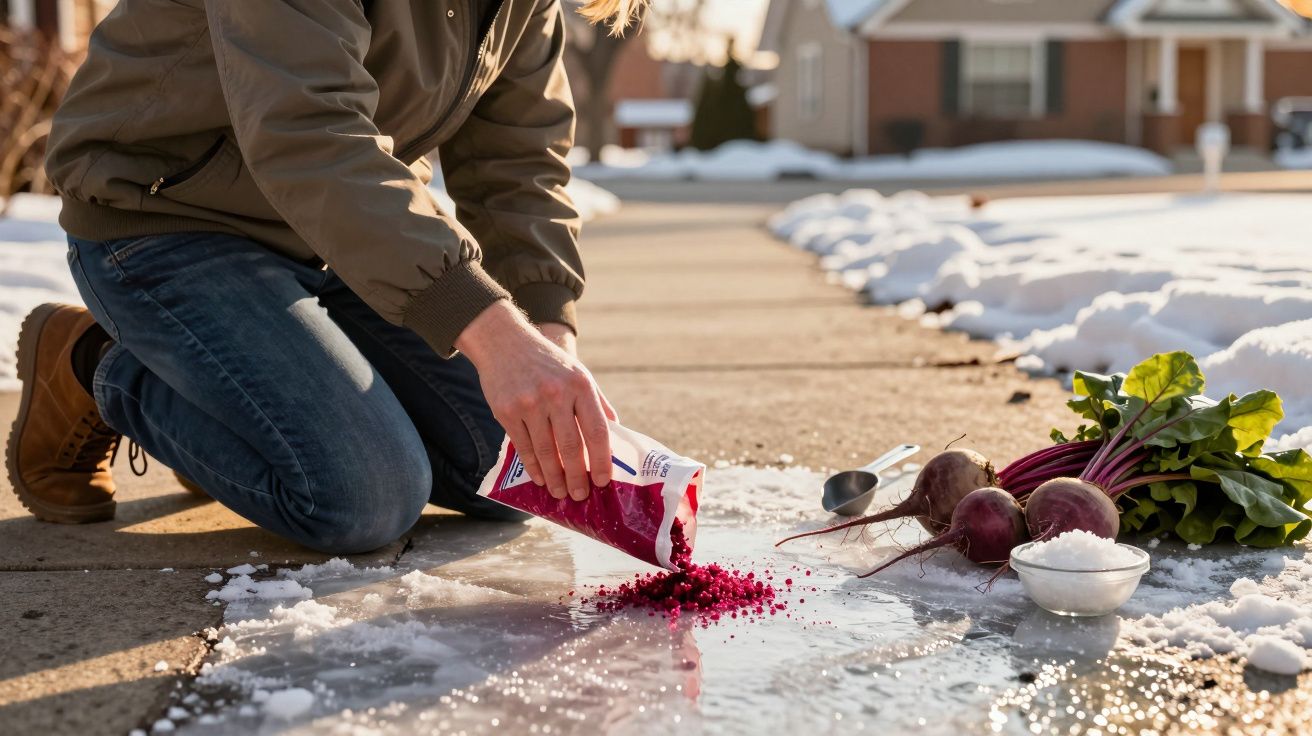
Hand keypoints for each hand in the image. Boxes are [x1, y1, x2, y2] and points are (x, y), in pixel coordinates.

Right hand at [457, 302, 611, 499]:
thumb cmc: (547, 362)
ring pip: (546, 451)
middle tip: (581, 495)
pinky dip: (533, 466)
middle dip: (577, 477)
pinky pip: (523, 447)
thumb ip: (597, 401)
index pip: (597, 430)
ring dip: (554, 477)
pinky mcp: (507, 411)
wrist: (505, 342)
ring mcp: (530, 403)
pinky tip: (539, 477)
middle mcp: (556, 394)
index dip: (601, 460)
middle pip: (571, 446)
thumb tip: (617, 431)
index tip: (603, 481)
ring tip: (559, 492)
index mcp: (580, 385)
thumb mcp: (578, 373)